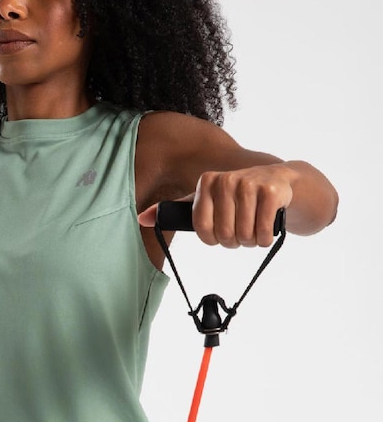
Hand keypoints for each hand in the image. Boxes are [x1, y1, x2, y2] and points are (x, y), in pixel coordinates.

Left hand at [138, 164, 294, 247]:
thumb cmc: (237, 198)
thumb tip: (142, 218)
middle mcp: (226, 180)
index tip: (220, 231)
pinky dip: (266, 239)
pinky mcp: (271, 192)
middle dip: (234, 241)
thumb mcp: (206, 200)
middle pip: (225, 235)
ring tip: (255, 225)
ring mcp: (250, 184)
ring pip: (245, 236)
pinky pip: (264, 233)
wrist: (279, 182)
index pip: (202, 230)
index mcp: (206, 182)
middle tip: (241, 229)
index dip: (213, 238)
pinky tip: (268, 226)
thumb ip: (176, 210)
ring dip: (251, 240)